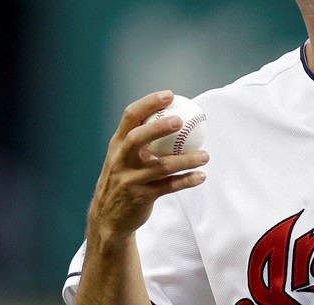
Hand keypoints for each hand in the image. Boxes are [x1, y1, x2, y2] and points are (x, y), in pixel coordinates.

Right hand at [86, 90, 208, 244]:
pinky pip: (169, 187)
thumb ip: (143, 138)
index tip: (170, 95)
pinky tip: (201, 176)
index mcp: (118, 144)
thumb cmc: (124, 178)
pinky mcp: (140, 198)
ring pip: (161, 166)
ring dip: (186, 159)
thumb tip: (176, 114)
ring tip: (205, 156)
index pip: (130, 117)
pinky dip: (187, 181)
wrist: (108, 218)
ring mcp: (129, 180)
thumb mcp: (125, 156)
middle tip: (181, 121)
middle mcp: (120, 160)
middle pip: (138, 138)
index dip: (149, 103)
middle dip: (159, 127)